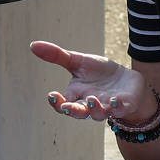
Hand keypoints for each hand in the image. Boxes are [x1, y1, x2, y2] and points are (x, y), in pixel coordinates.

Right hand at [32, 40, 155, 126]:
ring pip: (99, 114)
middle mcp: (90, 104)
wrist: (126, 79)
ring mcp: (107, 107)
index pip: (63, 103)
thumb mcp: (78, 61)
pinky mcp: (124, 106)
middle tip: (67, 108)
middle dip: (73, 111)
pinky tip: (116, 100)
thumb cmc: (99, 73)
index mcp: (76, 95)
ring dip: (95, 109)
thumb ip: (57, 56)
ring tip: (93, 100)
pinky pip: (120, 110)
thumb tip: (33, 45)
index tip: (51, 96)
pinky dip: (117, 107)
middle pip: (78, 113)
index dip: (56, 103)